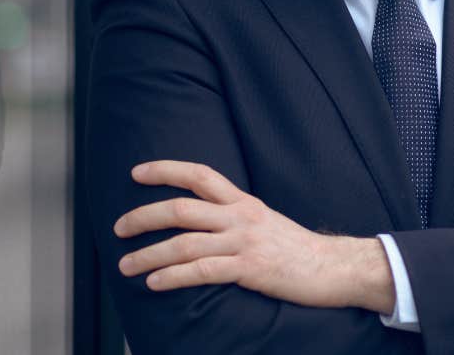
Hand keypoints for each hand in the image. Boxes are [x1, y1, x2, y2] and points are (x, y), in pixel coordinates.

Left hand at [114, 161, 394, 311]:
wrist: (335, 268)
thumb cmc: (296, 249)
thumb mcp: (264, 220)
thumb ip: (233, 215)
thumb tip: (200, 219)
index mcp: (242, 201)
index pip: (198, 174)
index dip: (165, 170)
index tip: (136, 172)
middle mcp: (240, 216)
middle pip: (180, 209)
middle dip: (143, 217)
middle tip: (118, 228)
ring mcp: (244, 242)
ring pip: (184, 244)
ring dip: (149, 255)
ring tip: (125, 265)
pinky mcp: (249, 269)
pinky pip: (201, 271)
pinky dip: (173, 277)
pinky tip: (154, 283)